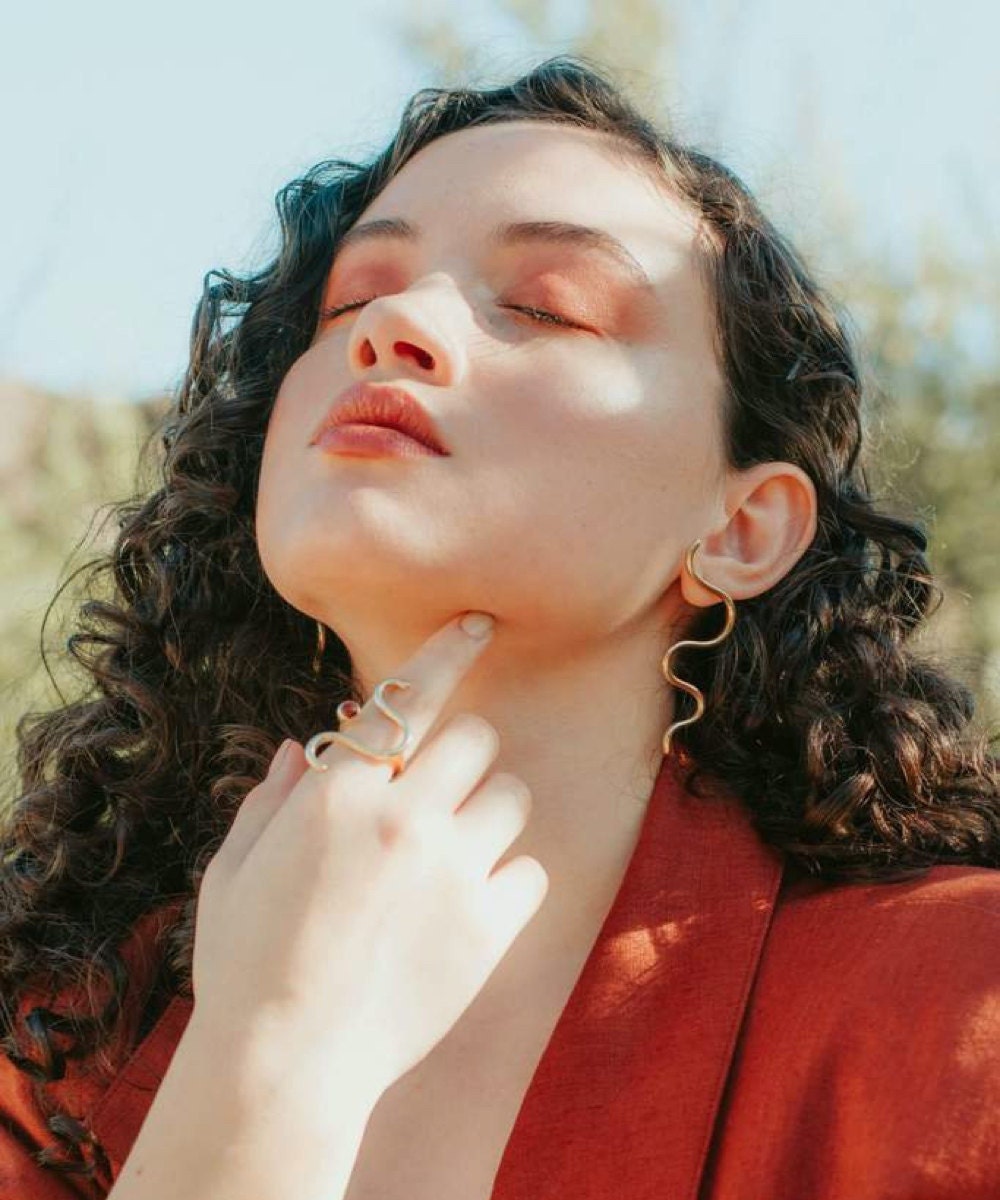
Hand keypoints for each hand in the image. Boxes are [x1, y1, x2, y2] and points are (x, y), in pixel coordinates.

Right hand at [189, 612, 548, 1106]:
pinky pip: (531, 871)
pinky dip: (509, 881)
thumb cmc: (246, 963)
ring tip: (454, 857)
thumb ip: (271, 799)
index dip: (450, 650)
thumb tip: (301, 748)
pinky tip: (472, 908)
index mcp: (339, 792)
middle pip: (479, 739)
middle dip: (464, 758)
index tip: (482, 622)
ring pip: (513, 798)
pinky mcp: (488, 926)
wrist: (286, 1063)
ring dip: (489, 815)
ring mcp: (452, 869)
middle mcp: (404, 816)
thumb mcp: (235, 869)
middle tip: (441, 796)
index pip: (409, 696)